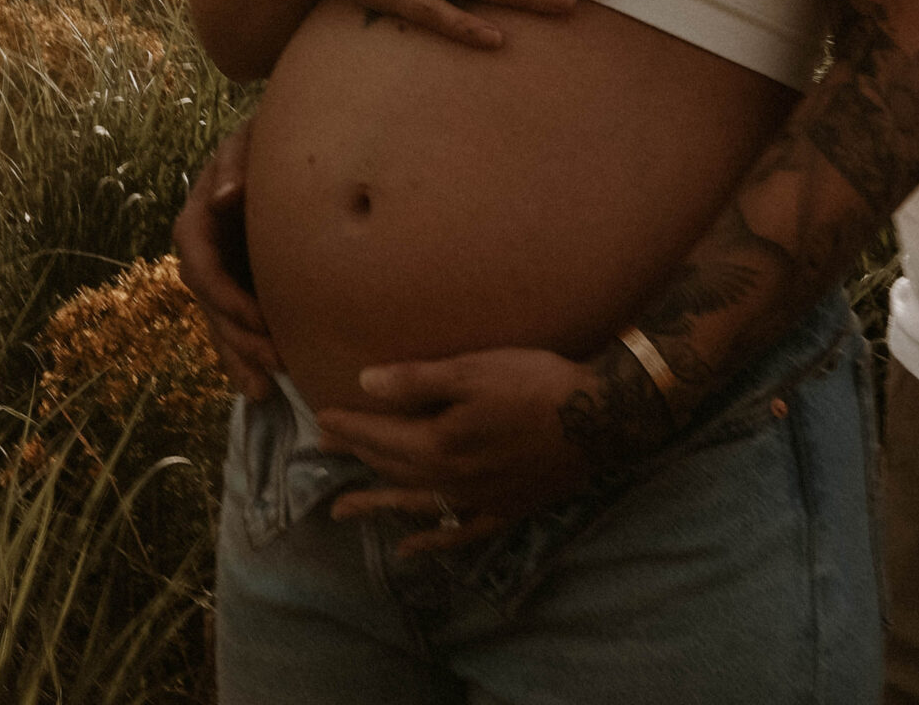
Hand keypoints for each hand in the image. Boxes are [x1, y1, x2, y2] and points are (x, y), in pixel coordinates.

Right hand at [172, 124, 278, 400]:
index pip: (199, 263)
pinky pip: (233, 327)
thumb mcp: (250, 137)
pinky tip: (261, 389)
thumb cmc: (268, 136)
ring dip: (240, 358)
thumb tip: (223, 196)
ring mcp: (220, 273)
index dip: (223, 295)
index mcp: (199, 218)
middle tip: (277, 362)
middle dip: (239, 337)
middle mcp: (203, 252)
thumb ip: (235, 161)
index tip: (258, 318)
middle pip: (210, 305)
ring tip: (266, 390)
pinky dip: (244, 358)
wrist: (286, 142)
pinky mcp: (238, 286)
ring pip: (220, 324)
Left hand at [320, 347, 615, 551]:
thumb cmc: (534, 384)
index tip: (321, 420)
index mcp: (438, 443)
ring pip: (414, 504)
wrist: (597, 419)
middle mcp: (449, 480)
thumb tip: (364, 384)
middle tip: (326, 448)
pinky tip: (412, 549)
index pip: (381, 434)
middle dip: (358, 454)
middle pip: (392, 467)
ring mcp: (475, 501)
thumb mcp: (473, 369)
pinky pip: (457, 534)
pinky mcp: (502, 511)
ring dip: (377, 504)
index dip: (350, 426)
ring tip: (342, 511)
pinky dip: (432, 542)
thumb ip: (417, 381)